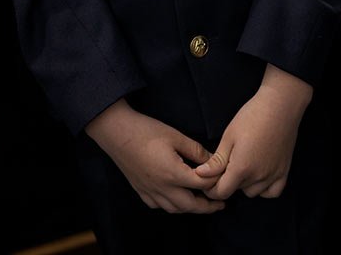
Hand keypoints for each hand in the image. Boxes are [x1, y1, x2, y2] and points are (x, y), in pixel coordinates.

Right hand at [87, 100, 223, 213]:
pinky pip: (159, 205)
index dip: (215, 182)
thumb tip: (212, 159)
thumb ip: (196, 150)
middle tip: (219, 204)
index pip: (201, 185)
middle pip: (190, 206)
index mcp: (173, 174)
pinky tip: (176, 198)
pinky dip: (171, 205)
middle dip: (207, 207)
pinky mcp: (140, 190)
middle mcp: (162, 187)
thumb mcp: (176, 136)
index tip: (224, 179)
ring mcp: (149, 191)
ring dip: (190, 208)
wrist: (116, 132)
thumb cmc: (146, 131)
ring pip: (174, 209)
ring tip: (201, 203)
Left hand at [194, 65, 310, 199]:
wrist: (280, 105)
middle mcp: (258, 176)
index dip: (211, 188)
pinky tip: (259, 175)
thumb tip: (200, 175)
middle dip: (227, 182)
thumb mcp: (229, 136)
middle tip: (226, 163)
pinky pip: (272, 192)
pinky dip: (264, 188)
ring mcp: (273, 175)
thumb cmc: (252, 116)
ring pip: (253, 192)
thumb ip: (216, 161)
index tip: (209, 178)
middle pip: (236, 191)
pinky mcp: (284, 171)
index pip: (221, 192)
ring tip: (243, 165)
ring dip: (244, 185)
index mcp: (242, 168)